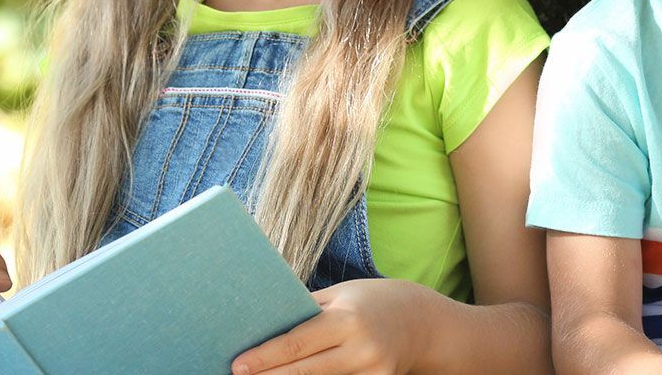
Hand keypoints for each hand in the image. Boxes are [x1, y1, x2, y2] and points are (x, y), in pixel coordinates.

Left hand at [233, 278, 433, 374]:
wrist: (423, 322)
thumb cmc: (372, 302)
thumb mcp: (340, 295)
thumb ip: (307, 310)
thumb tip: (263, 325)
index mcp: (348, 319)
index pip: (297, 342)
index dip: (265, 357)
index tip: (238, 366)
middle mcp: (362, 349)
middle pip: (304, 372)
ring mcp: (373, 373)